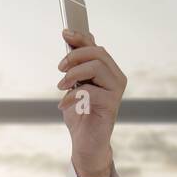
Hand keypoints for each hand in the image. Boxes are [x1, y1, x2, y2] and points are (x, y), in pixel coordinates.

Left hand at [56, 28, 125, 176]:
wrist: (86, 143)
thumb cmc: (81, 114)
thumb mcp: (75, 85)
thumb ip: (77, 65)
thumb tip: (72, 40)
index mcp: (108, 70)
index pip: (96, 47)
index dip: (80, 37)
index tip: (64, 33)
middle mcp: (116, 78)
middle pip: (97, 52)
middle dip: (74, 56)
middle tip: (59, 68)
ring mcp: (116, 91)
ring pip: (96, 67)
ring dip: (73, 74)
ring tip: (61, 86)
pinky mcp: (112, 104)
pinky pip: (90, 90)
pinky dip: (72, 96)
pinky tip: (63, 105)